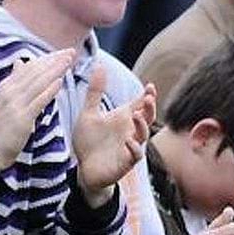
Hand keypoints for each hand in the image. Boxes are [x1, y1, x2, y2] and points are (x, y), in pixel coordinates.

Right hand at [0, 49, 73, 172]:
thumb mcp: (3, 100)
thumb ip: (14, 82)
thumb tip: (19, 62)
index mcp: (5, 87)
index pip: (29, 68)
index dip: (47, 59)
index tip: (62, 53)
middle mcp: (9, 92)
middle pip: (35, 72)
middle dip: (54, 61)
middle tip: (71, 52)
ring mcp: (15, 105)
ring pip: (38, 83)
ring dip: (55, 70)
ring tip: (69, 61)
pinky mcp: (22, 118)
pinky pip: (38, 101)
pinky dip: (49, 90)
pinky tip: (60, 82)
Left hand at [72, 67, 155, 204]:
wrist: (83, 168)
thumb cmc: (89, 141)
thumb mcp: (89, 114)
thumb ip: (95, 92)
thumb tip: (99, 66)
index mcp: (124, 119)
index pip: (140, 105)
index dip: (148, 95)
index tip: (149, 86)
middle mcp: (130, 132)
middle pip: (147, 118)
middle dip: (149, 108)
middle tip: (147, 98)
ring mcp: (130, 147)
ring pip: (143, 136)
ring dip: (142, 125)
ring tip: (135, 115)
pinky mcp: (125, 162)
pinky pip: (135, 155)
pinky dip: (133, 148)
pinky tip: (128, 141)